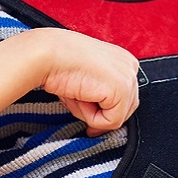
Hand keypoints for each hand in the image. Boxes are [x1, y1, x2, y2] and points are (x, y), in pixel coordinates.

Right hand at [0, 28, 139, 135]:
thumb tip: (102, 123)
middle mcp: (130, 65)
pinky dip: (92, 118)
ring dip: (93, 114)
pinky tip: (80, 97)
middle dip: (99, 112)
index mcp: (122, 59)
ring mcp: (128, 78)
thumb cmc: (59, 63)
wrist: (47, 54)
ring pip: (117, 117)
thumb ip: (100, 94)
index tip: (86, 108)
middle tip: (76, 99)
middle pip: (125, 108)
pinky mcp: (122, 90)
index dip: (104, 108)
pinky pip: (111, 121)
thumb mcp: (86, 78)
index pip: (124, 96)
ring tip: (76, 94)